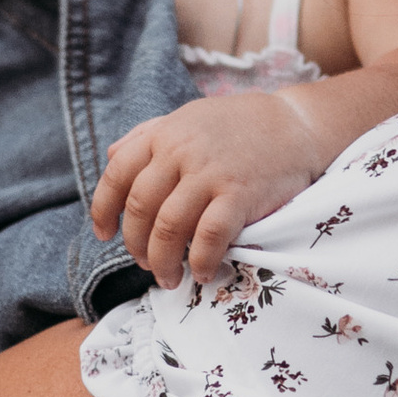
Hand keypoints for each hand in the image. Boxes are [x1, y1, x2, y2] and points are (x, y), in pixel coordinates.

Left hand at [92, 91, 324, 288]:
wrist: (294, 126)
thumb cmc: (237, 125)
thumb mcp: (187, 118)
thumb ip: (148, 135)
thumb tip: (111, 156)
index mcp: (163, 135)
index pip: (117, 174)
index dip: (103, 209)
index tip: (104, 234)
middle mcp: (181, 152)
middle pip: (140, 208)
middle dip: (136, 244)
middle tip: (145, 263)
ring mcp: (211, 174)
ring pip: (170, 227)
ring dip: (164, 261)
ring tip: (168, 278)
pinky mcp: (240, 195)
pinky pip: (209, 236)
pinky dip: (201, 261)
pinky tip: (202, 272)